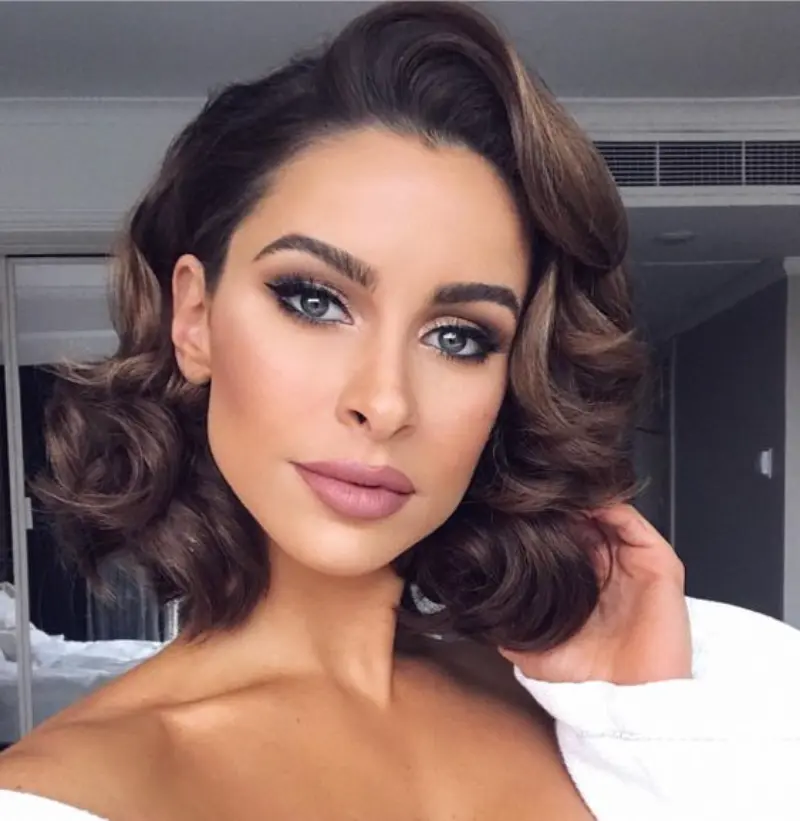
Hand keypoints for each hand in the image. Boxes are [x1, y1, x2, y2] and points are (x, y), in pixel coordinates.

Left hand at [501, 504, 691, 684]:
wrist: (624, 703)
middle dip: (558, 502)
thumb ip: (508, 621)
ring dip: (581, 497)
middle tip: (530, 489)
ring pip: (607, 512)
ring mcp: (634, 563)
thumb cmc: (583, 680)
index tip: (513, 504)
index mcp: (582, 581)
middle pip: (584, 517)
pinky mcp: (658, 564)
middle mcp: (609, 567)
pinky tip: (580, 501)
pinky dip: (608, 504)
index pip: (562, 534)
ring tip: (552, 489)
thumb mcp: (529, 646)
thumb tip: (476, 603)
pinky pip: (632, 522)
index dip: (540, 518)